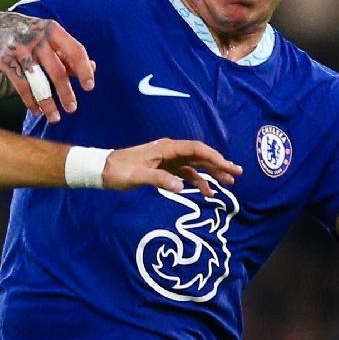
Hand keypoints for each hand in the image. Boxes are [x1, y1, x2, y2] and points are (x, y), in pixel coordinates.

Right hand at [0, 11, 95, 122]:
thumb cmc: (28, 35)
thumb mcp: (48, 38)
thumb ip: (68, 53)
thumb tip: (93, 67)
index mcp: (53, 30)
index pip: (75, 50)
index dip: (84, 70)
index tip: (89, 88)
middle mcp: (38, 38)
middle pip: (57, 70)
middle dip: (66, 93)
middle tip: (72, 109)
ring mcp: (20, 49)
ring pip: (38, 82)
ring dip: (48, 103)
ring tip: (55, 118)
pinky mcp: (5, 60)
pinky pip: (21, 85)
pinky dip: (30, 101)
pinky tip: (37, 111)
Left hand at [103, 139, 239, 197]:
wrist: (101, 170)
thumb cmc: (117, 171)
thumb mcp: (137, 176)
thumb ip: (159, 180)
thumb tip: (182, 187)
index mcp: (165, 148)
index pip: (195, 149)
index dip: (213, 156)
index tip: (227, 166)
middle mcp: (169, 151)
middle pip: (200, 155)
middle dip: (219, 164)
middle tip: (237, 174)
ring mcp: (167, 160)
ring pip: (195, 165)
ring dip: (211, 173)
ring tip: (228, 184)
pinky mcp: (163, 169)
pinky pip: (185, 174)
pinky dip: (197, 181)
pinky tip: (206, 191)